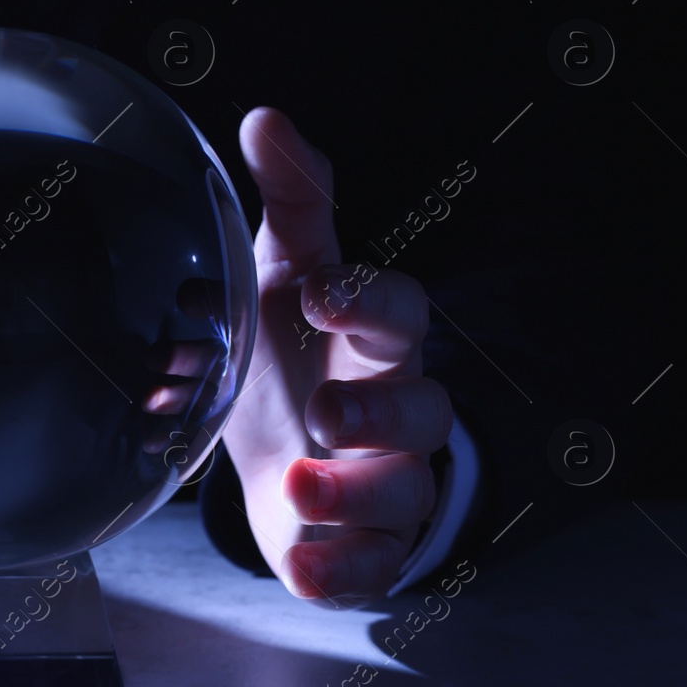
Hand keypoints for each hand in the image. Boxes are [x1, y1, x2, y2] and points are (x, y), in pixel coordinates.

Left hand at [221, 108, 452, 605]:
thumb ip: (290, 199)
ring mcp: (386, 483)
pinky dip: (340, 570)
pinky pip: (369, 567)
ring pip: (402, 495)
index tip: (319, 289)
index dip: (368, 298)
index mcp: (376, 338)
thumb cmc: (293, 344)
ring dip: (354, 495)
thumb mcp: (285, 267)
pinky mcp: (359, 546)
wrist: (278, 447)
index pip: (399, 311)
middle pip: (421, 409)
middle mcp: (397, 411)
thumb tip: (265, 117)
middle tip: (324, 407)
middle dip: (376, 410)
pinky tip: (304, 564)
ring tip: (296, 486)